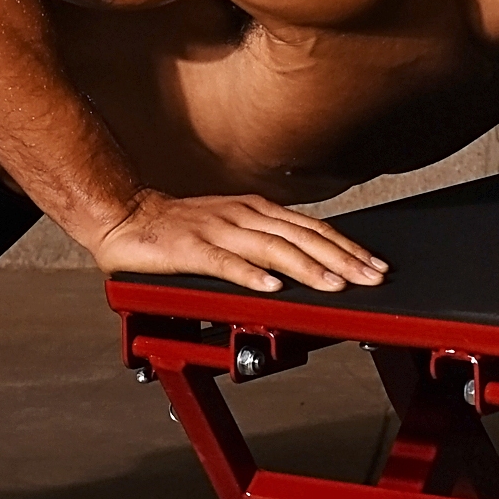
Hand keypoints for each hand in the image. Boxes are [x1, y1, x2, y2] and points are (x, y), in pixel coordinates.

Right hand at [90, 190, 389, 292]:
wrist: (124, 215)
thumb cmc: (176, 227)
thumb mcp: (230, 226)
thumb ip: (264, 240)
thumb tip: (305, 258)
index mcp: (254, 210)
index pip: (310, 228)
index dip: (345, 246)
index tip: (373, 264)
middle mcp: (241, 216)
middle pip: (300, 237)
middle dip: (340, 259)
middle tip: (370, 278)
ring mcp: (216, 230)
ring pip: (271, 249)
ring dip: (306, 267)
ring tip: (334, 285)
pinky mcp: (190, 249)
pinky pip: (225, 263)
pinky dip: (250, 275)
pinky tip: (272, 288)